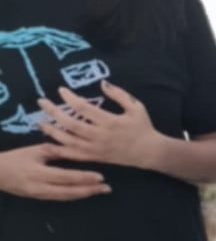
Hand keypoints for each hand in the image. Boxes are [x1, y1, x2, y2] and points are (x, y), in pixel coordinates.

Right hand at [0, 142, 110, 200]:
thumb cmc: (15, 158)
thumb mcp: (35, 151)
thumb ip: (56, 152)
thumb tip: (77, 150)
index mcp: (38, 172)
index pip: (66, 177)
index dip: (84, 178)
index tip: (100, 177)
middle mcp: (40, 187)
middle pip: (69, 191)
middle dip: (90, 190)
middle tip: (106, 188)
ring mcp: (39, 195)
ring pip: (66, 197)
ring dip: (84, 194)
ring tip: (100, 190)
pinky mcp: (39, 198)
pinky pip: (60, 198)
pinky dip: (74, 195)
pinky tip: (85, 192)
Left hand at [36, 82, 165, 170]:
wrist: (150, 152)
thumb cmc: (143, 127)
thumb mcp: (136, 107)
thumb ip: (119, 94)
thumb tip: (102, 83)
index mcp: (110, 121)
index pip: (84, 108)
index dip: (70, 98)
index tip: (61, 90)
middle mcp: (100, 136)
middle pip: (71, 124)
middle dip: (54, 112)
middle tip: (42, 102)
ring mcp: (97, 148)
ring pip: (69, 141)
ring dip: (52, 131)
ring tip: (41, 121)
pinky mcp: (96, 157)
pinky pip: (74, 155)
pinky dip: (59, 150)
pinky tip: (48, 143)